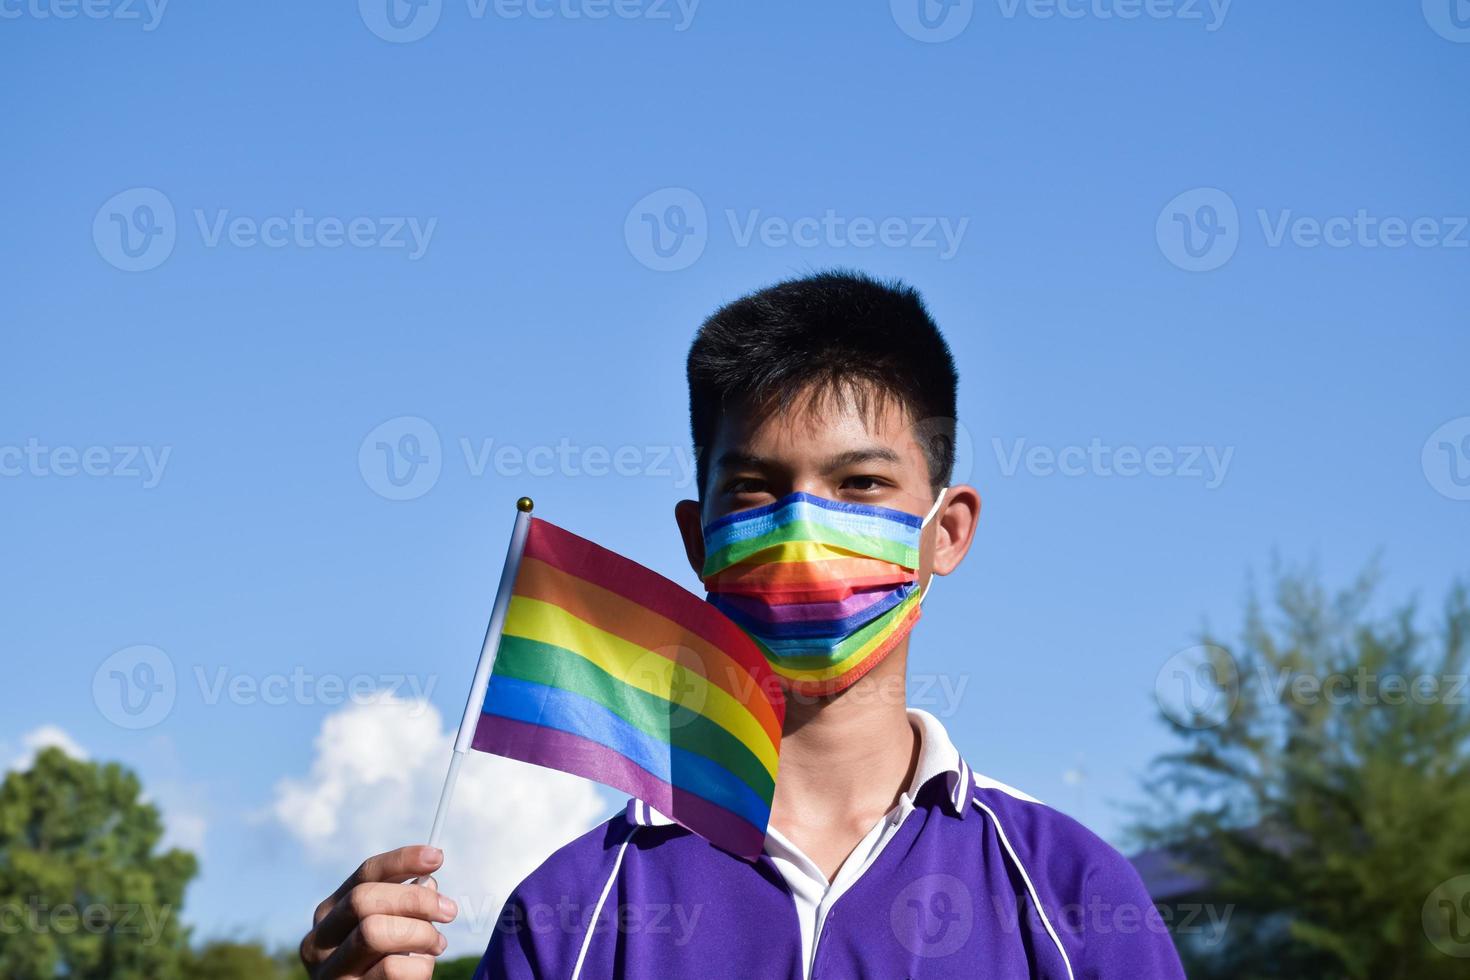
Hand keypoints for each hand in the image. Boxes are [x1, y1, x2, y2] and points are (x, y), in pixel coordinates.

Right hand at [300, 845, 457, 978]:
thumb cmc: (383, 964)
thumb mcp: (389, 928)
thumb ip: (404, 903)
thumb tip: (427, 883)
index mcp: (329, 914)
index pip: (364, 874)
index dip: (402, 860)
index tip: (437, 857)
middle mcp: (319, 942)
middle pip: (363, 899)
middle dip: (414, 900)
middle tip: (449, 911)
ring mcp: (330, 973)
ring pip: (374, 933)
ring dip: (420, 934)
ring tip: (437, 944)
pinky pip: (391, 970)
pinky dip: (419, 966)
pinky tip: (422, 969)